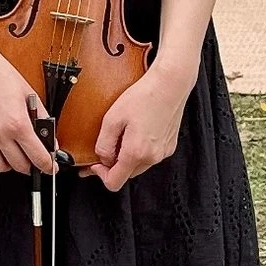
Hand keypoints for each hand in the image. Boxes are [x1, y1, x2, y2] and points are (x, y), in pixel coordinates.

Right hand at [0, 38, 54, 174]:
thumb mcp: (28, 94)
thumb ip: (41, 118)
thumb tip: (48, 137)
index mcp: (18, 123)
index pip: (37, 156)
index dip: (47, 165)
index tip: (49, 167)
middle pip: (19, 166)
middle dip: (30, 165)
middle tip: (32, 159)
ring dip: (8, 164)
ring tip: (12, 154)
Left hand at [88, 67, 191, 191]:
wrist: (170, 84)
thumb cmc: (145, 96)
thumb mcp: (112, 118)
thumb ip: (104, 144)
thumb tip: (102, 158)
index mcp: (136, 152)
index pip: (114, 182)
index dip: (100, 175)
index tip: (95, 164)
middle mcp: (152, 157)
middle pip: (127, 174)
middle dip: (114, 164)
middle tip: (106, 148)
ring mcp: (163, 152)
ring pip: (138, 165)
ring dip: (127, 157)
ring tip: (123, 135)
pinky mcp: (169, 145)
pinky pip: (150, 155)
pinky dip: (140, 150)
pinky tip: (137, 131)